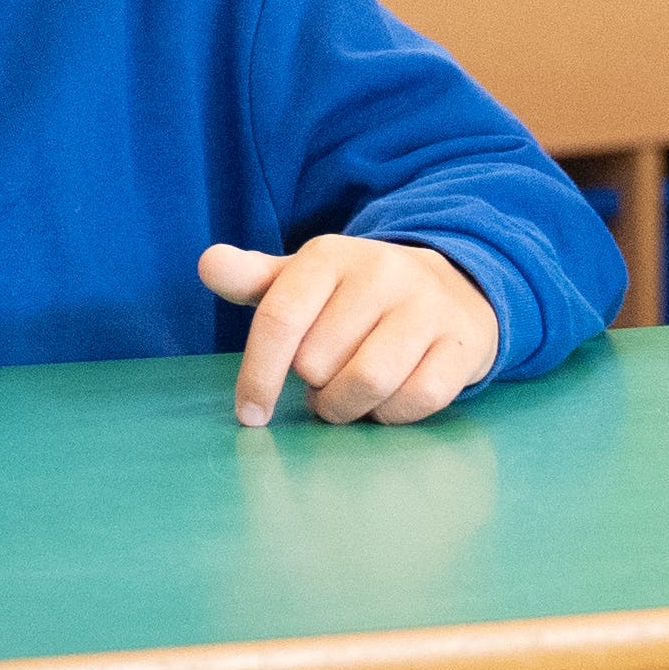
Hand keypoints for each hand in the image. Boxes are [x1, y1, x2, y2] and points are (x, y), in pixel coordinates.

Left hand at [198, 236, 498, 426]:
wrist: (454, 288)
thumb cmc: (357, 297)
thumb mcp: (304, 280)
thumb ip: (252, 278)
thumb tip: (207, 263)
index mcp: (331, 255)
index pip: (280, 318)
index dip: (258, 373)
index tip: (251, 413)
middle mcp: (382, 272)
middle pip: (319, 362)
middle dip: (314, 387)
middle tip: (326, 379)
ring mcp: (426, 307)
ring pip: (367, 382)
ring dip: (347, 407)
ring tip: (348, 396)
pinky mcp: (461, 343)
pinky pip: (416, 398)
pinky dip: (393, 413)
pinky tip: (389, 399)